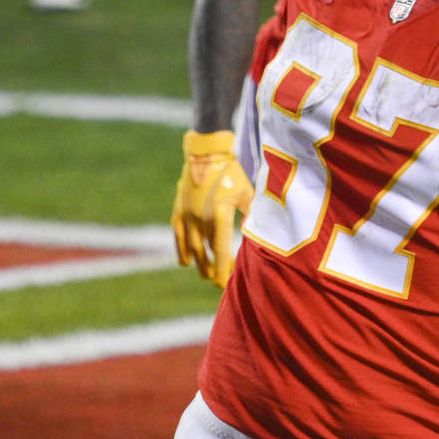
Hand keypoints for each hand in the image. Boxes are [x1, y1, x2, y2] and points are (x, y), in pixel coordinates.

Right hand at [172, 129, 254, 288]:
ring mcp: (187, 214)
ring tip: (205, 274)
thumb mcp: (247, 193)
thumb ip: (252, 215)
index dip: (222, 269)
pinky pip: (178, 236)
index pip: (220, 249)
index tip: (224, 284)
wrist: (207, 154)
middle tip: (218, 281)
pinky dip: (181, 250)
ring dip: (198, 262)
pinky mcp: (179, 210)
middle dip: (211, 269)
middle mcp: (200, 217)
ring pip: (190, 247)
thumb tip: (259, 235)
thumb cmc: (232, 174)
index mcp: (219, 214)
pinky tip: (185, 262)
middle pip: (204, 252)